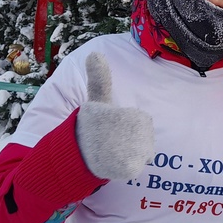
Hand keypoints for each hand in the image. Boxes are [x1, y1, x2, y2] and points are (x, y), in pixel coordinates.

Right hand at [75, 53, 153, 180]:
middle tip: (113, 140)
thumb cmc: (91, 127)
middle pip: (146, 136)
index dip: (129, 125)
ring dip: (134, 152)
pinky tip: (116, 162)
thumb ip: (99, 80)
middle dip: (134, 139)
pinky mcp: (130, 168)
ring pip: (146, 151)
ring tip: (114, 151)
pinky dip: (131, 165)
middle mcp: (129, 132)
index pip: (143, 121)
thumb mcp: (96, 102)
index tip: (111, 126)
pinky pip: (140, 165)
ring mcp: (130, 151)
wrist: (76, 156)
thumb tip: (95, 53)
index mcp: (123, 114)